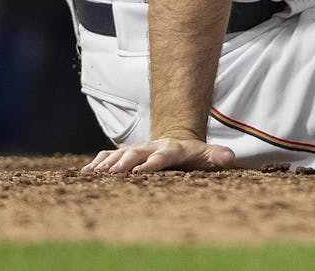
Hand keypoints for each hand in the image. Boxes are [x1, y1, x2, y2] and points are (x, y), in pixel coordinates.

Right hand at [82, 136, 235, 174]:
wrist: (179, 141)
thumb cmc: (195, 155)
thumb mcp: (209, 155)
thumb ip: (218, 156)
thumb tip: (230, 157)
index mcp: (173, 149)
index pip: (163, 155)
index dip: (153, 162)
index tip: (142, 170)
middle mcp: (153, 146)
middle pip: (137, 152)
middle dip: (125, 161)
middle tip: (112, 173)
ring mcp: (138, 149)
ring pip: (120, 153)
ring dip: (107, 162)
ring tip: (94, 173)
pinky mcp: (126, 153)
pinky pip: (109, 155)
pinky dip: (97, 162)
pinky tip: (85, 172)